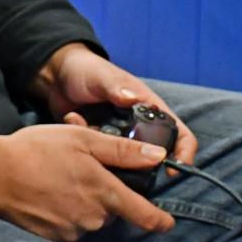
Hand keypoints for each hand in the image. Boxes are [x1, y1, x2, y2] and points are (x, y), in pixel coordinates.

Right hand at [0, 126, 173, 241]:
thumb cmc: (37, 149)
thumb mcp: (83, 139)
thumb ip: (124, 151)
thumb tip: (158, 157)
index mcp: (104, 191)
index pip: (143, 214)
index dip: (159, 220)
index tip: (167, 224)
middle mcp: (93, 217)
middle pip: (114, 210)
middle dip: (106, 193)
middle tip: (82, 169)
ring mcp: (73, 230)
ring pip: (92, 218)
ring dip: (85, 202)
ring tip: (61, 179)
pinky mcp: (55, 238)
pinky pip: (72, 226)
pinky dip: (67, 212)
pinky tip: (50, 195)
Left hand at [36, 44, 197, 163]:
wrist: (58, 76)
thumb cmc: (88, 70)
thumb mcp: (103, 77)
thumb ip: (116, 87)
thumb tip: (132, 99)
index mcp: (150, 108)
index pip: (179, 133)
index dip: (183, 152)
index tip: (173, 170)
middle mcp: (139, 127)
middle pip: (154, 156)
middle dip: (140, 164)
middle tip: (120, 163)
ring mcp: (119, 139)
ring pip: (125, 162)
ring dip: (108, 154)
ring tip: (88, 128)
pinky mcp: (100, 147)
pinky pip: (100, 158)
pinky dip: (87, 147)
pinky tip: (74, 119)